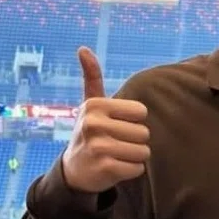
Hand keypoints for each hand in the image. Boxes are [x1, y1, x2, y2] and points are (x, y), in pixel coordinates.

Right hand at [61, 47, 150, 193]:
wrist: (74, 170)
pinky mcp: (104, 168)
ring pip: (143, 151)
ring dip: (134, 156)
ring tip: (116, 155)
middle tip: (115, 143)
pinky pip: (137, 168)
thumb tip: (83, 48)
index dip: (134, 121)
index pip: (141, 112)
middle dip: (135, 141)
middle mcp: (94, 124)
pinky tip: (114, 168)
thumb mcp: (91, 104)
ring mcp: (98, 147)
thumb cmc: (91, 132)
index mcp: (95, 105)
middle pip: (144, 133)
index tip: (116, 124)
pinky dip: (131, 170)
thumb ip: (92, 77)